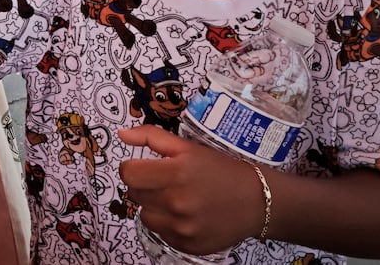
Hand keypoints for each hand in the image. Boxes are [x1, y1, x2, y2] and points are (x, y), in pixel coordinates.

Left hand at [119, 126, 267, 255]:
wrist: (257, 201)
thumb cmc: (221, 169)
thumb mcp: (189, 148)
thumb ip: (151, 137)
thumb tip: (122, 134)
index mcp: (176, 172)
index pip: (128, 174)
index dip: (132, 168)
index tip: (144, 167)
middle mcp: (177, 202)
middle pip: (134, 194)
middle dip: (145, 185)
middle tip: (166, 181)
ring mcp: (182, 228)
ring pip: (145, 215)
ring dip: (154, 206)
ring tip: (177, 198)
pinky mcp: (187, 245)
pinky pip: (161, 233)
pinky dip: (168, 224)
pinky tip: (186, 214)